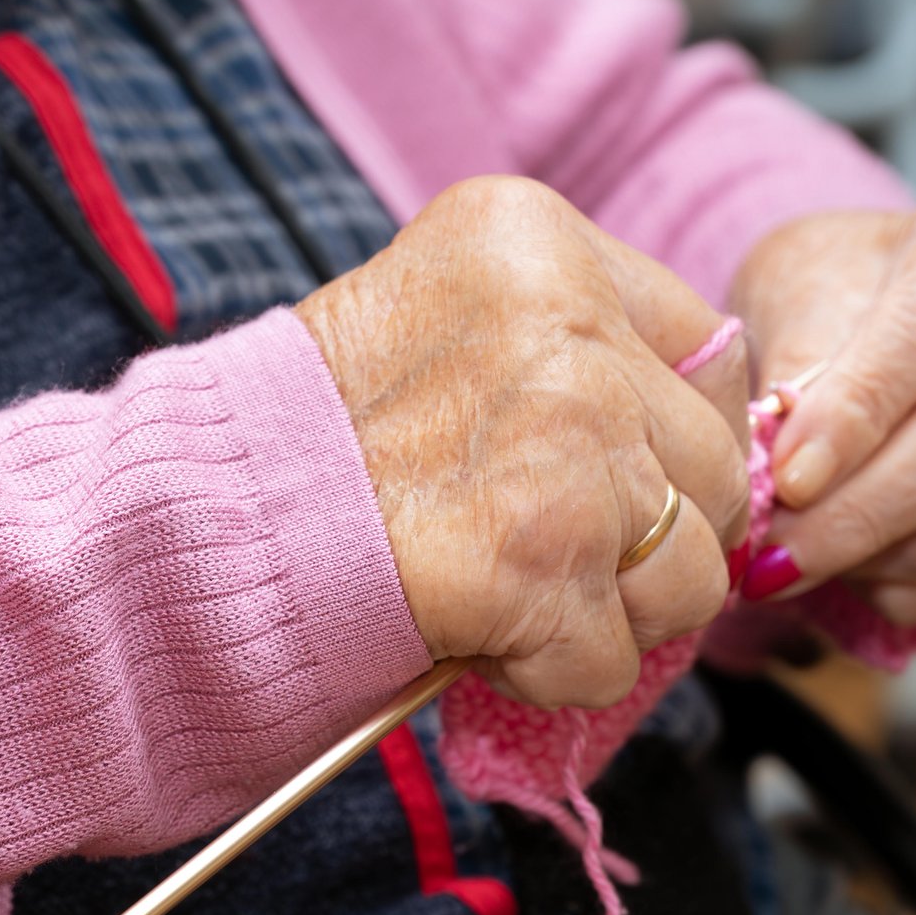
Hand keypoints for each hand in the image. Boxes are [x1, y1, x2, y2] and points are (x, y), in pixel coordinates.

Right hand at [298, 177, 751, 707]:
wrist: (199, 514)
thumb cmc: (318, 425)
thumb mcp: (449, 306)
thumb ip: (576, 333)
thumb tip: (712, 417)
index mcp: (541, 241)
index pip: (706, 350)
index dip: (669, 433)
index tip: (615, 468)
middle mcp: (571, 327)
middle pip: (716, 469)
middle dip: (652, 534)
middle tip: (554, 544)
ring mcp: (568, 444)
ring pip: (692, 575)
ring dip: (612, 612)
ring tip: (515, 587)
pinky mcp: (543, 560)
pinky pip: (615, 658)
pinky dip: (552, 673)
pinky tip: (481, 629)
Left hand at [728, 171, 915, 624]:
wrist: (885, 310)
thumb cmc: (839, 281)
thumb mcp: (801, 276)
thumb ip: (799, 350)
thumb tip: (785, 453)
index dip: (861, 409)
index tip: (789, 474)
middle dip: (864, 509)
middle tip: (774, 547)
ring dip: (874, 557)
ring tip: (787, 557)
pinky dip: (901, 588)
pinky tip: (842, 565)